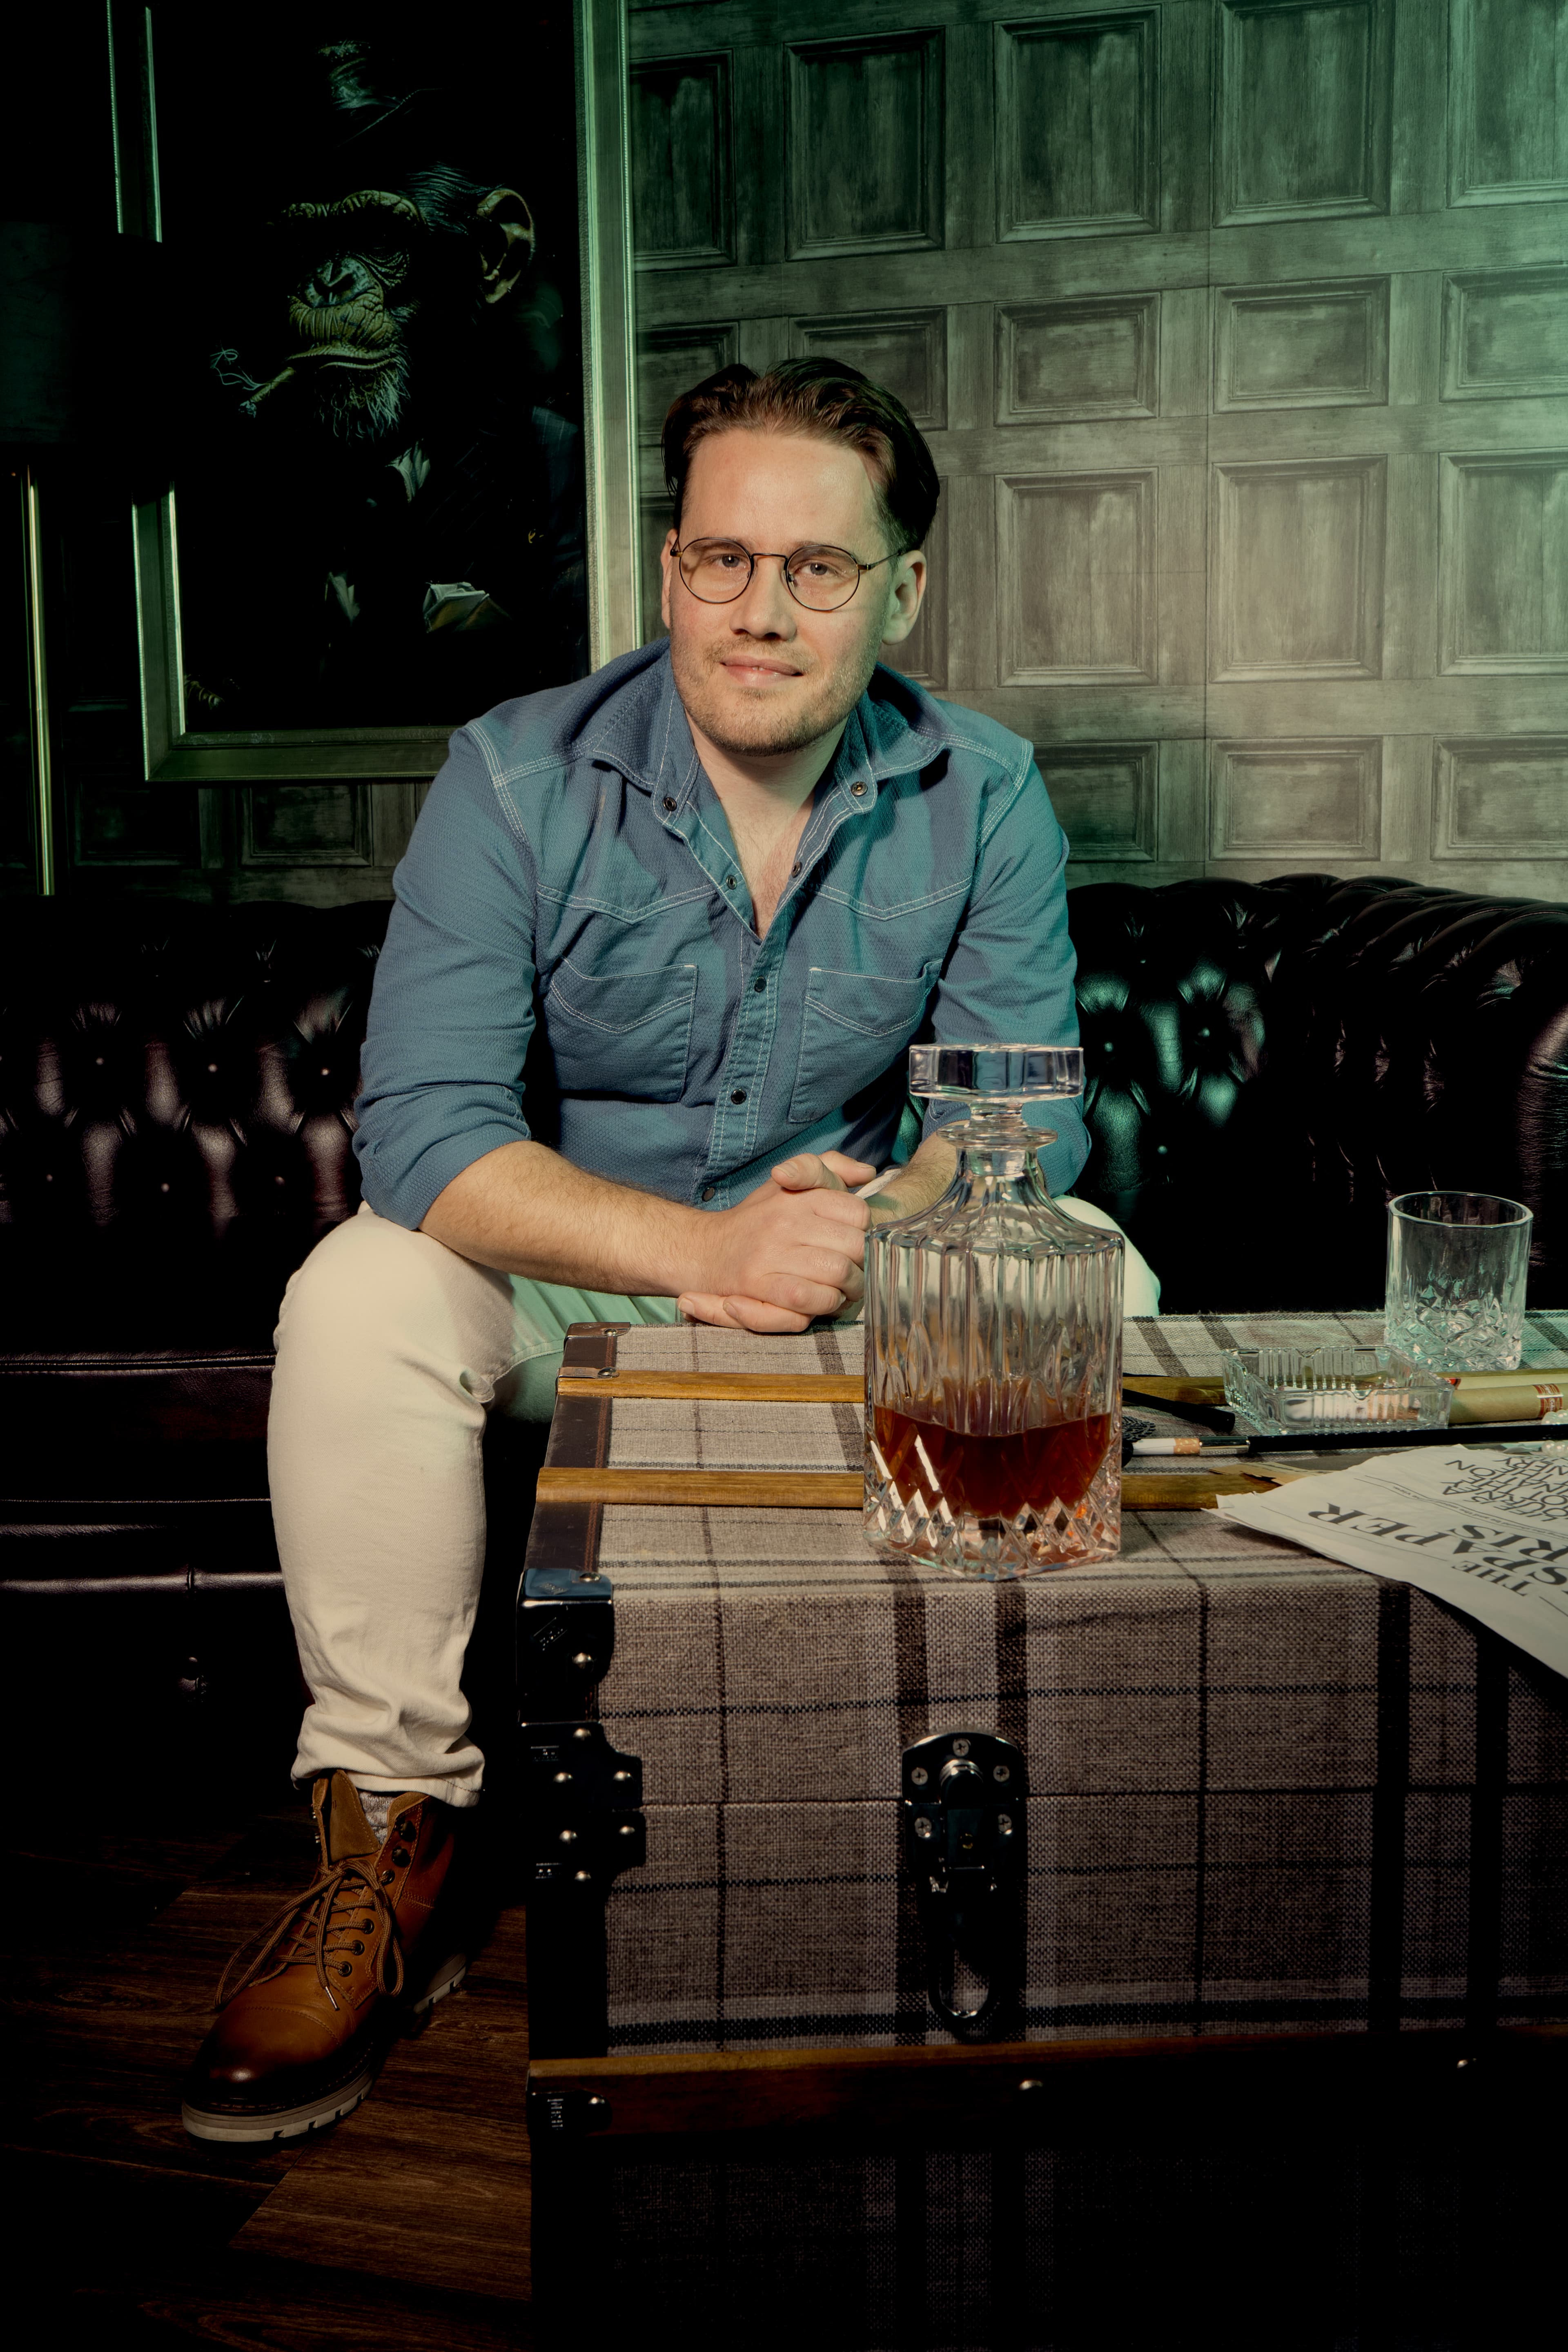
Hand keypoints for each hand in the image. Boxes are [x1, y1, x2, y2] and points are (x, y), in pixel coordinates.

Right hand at [677, 1150, 874, 1331]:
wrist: (705, 1251)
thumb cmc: (758, 1221)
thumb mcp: (790, 1182)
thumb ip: (830, 1167)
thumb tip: (866, 1172)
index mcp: (797, 1195)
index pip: (858, 1213)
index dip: (864, 1233)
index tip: (854, 1243)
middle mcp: (785, 1219)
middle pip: (855, 1245)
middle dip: (863, 1265)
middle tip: (855, 1273)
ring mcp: (771, 1251)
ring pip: (838, 1272)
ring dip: (848, 1288)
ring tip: (842, 1291)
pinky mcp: (758, 1283)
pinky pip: (808, 1297)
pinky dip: (824, 1303)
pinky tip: (821, 1302)